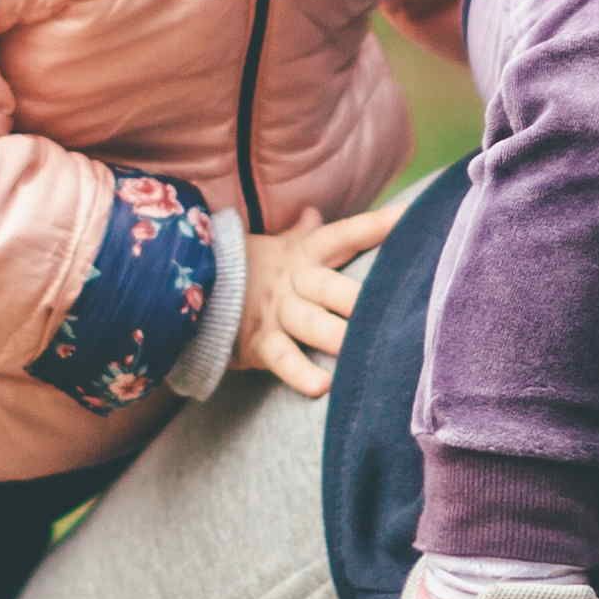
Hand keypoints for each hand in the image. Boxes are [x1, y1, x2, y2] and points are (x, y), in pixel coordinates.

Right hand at [234, 202, 395, 398]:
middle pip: (330, 286)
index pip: (343, 236)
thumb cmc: (250, 270)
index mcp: (303, 255)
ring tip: (361, 348)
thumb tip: (314, 211)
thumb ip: (302, 233)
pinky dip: (300, 374)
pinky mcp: (258, 344)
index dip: (373, 226)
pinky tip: (322, 387)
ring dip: (337, 336)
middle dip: (357, 296)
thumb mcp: (276, 249)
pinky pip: (282, 359)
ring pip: (311, 324)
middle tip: (389, 302)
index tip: (407, 217)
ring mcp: (276, 313)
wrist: (191, 285)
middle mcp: (293, 282)